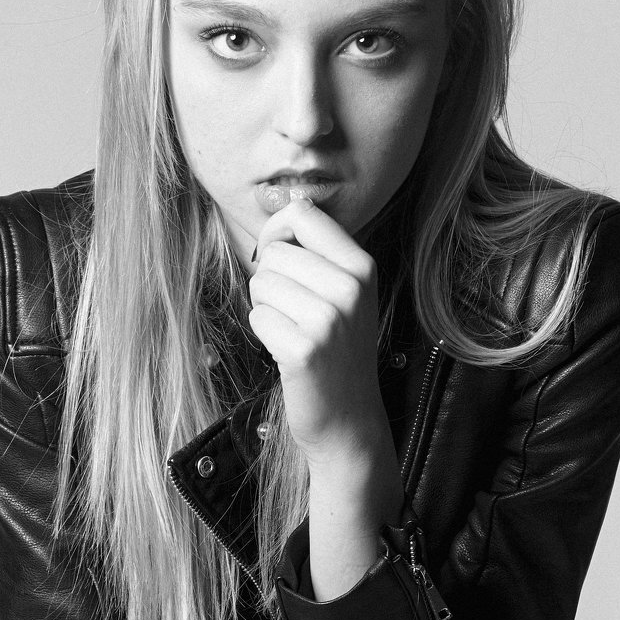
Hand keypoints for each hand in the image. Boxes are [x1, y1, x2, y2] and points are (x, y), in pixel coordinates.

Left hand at [247, 197, 386, 470]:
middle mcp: (350, 289)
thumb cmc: (337, 349)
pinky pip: (257, 317)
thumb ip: (319, 251)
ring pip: (261, 283)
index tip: (276, 252)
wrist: (348, 417)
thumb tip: (282, 203)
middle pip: (275, 252)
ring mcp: (328, 320)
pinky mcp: (304, 350)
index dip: (277, 230)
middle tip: (293, 310)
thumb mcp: (345, 293)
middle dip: (270, 278)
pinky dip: (264, 333)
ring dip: (266, 307)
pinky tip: (287, 351)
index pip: (304, 214)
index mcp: (362, 267)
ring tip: (293, 329)